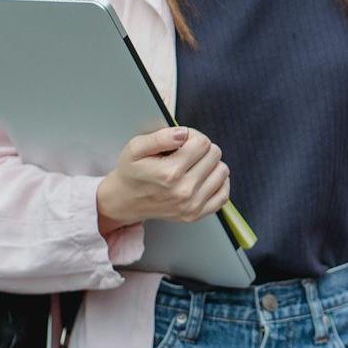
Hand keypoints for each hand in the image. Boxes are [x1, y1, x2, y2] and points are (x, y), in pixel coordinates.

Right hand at [96, 126, 229, 228]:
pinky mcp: (196, 215)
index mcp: (169, 173)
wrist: (125, 201)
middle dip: (202, 148)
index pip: (202, 143)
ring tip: (192, 165)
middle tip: (185, 153)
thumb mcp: (136, 148)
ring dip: (210, 164)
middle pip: (214, 155)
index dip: (193, 136)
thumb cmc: (132, 172)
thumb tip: (183, 133)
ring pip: (222, 171)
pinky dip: (218, 183)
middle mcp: (183, 191)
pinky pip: (223, 194)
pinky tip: (203, 178)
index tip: (182, 141)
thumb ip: (160, 137)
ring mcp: (191, 205)